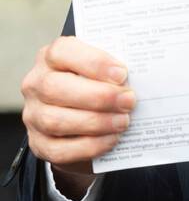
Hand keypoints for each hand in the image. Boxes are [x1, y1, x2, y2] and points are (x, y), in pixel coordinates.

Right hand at [21, 37, 135, 198]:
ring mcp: (33, 115)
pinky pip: (60, 149)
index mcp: (51, 58)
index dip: (93, 62)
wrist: (83, 127)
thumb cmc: (97, 89)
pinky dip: (89, 146)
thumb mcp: (103, 74)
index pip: (62, 52)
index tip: (121, 74)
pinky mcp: (40, 144)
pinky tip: (111, 140)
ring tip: (123, 122)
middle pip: (56, 87)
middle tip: (129, 101)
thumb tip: (143, 79)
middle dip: (98, 96)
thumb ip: (113, 73)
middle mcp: (36, 84)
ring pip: (55, 120)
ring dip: (95, 122)